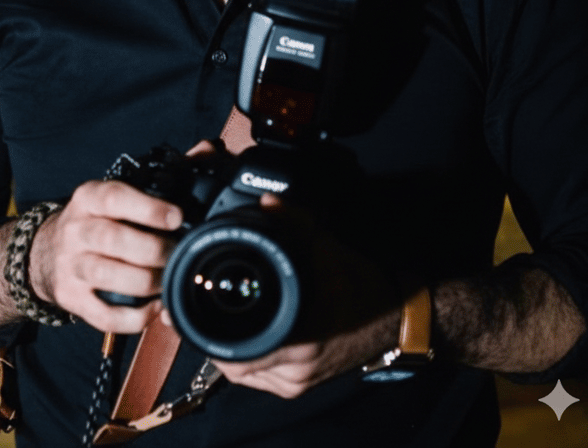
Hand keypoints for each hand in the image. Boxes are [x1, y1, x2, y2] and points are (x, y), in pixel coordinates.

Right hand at [28, 179, 182, 332]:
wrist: (45, 252)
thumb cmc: (99, 218)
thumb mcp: (119, 191)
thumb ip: (165, 173)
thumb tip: (208, 149)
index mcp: (89, 198)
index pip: (114, 197)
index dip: (147, 208)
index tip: (176, 216)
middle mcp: (76, 230)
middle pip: (113, 239)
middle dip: (153, 250)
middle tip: (178, 253)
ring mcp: (71, 266)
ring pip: (108, 275)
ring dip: (146, 282)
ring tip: (169, 279)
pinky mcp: (72, 299)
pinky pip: (104, 315)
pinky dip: (135, 316)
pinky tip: (155, 307)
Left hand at [210, 197, 399, 397]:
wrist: (394, 316)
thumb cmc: (362, 286)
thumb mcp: (326, 248)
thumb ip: (293, 223)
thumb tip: (267, 202)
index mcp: (301, 339)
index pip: (240, 352)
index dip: (210, 336)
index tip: (193, 314)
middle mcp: (298, 368)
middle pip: (236, 365)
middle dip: (214, 338)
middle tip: (197, 311)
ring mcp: (298, 382)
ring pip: (246, 374)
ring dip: (228, 348)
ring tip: (215, 318)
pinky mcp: (299, 385)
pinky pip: (260, 377)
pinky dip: (246, 357)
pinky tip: (241, 333)